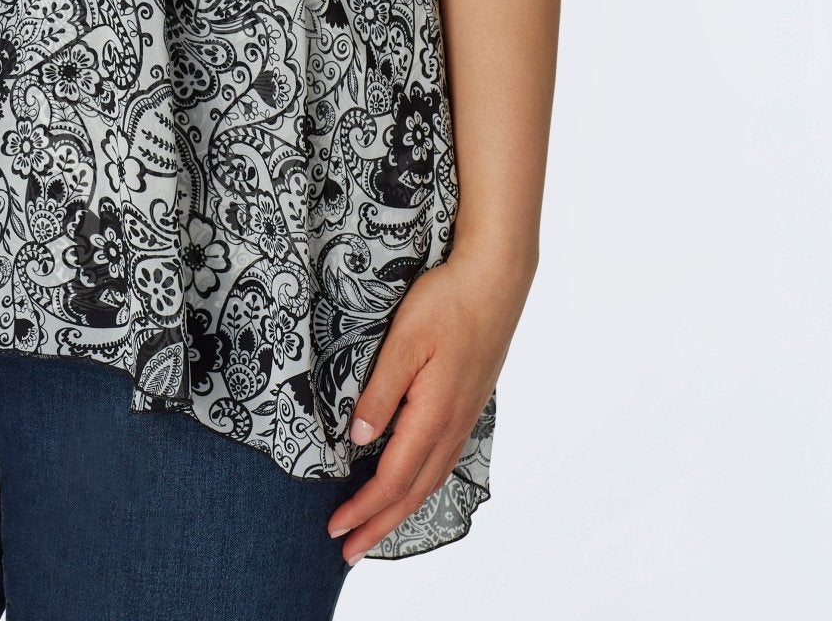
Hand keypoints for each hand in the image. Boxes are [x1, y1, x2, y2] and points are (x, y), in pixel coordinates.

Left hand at [327, 246, 531, 563]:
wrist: (495, 280)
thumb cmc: (447, 302)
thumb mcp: (404, 341)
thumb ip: (380, 391)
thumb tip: (357, 438)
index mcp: (433, 414)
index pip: (392, 478)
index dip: (363, 508)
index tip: (335, 529)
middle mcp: (452, 425)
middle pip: (413, 491)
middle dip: (379, 524)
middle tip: (349, 551)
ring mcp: (464, 416)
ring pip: (430, 479)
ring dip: (400, 509)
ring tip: (375, 528)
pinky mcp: (467, 404)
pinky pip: (442, 460)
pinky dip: (420, 484)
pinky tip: (411, 483)